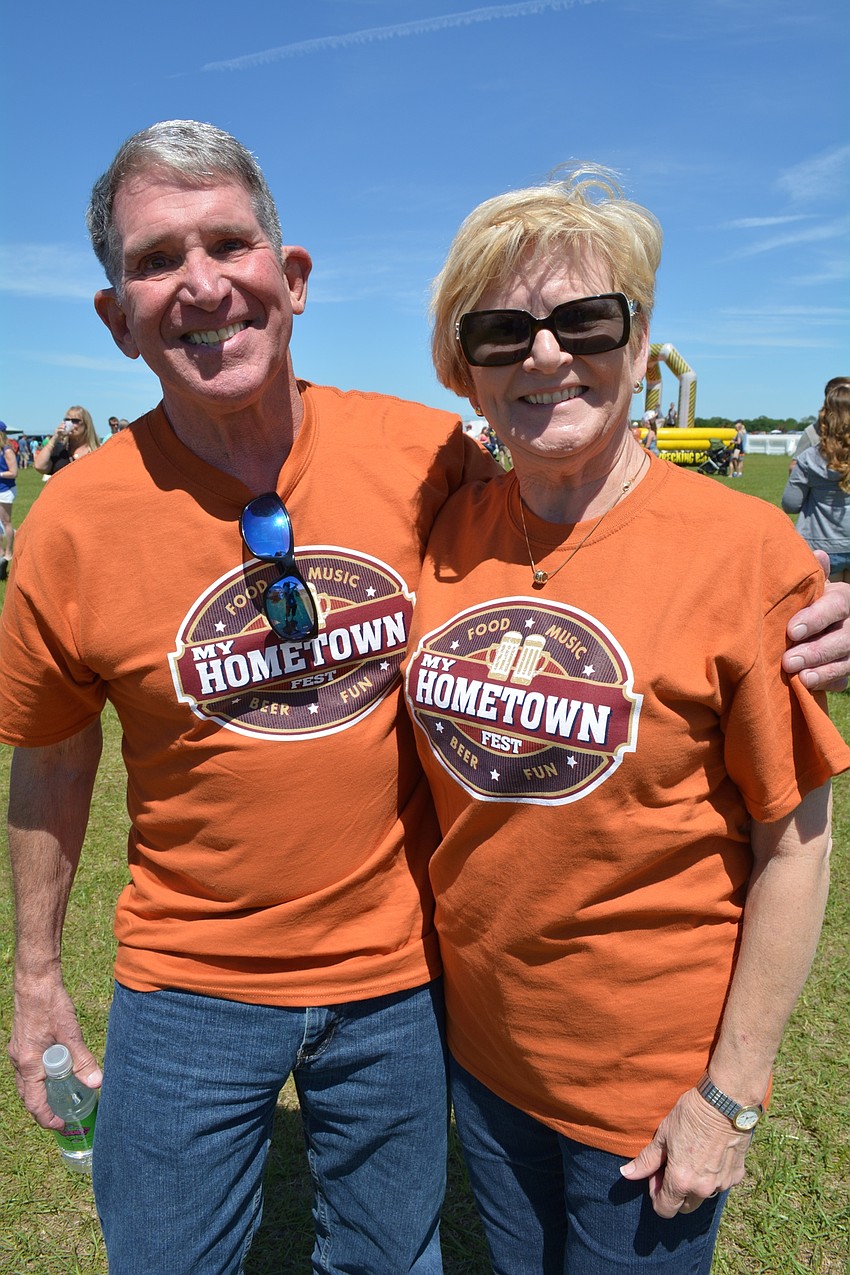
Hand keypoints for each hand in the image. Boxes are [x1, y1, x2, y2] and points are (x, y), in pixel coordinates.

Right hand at [8, 974, 101, 1130]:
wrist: (36, 982)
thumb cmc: (51, 1005)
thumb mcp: (70, 1033)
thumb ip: (82, 1060)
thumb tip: (96, 1083)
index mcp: (29, 1063)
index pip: (34, 1102)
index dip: (47, 1117)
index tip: (61, 1124)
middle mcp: (19, 1061)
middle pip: (28, 1095)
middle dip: (44, 1109)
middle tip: (63, 1116)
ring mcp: (19, 1052)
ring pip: (28, 1083)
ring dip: (42, 1094)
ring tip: (62, 1098)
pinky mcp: (23, 1044)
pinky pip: (29, 1069)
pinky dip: (40, 1078)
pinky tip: (56, 1073)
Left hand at [620, 1088, 751, 1217]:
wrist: (725, 1102)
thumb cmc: (690, 1116)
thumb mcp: (663, 1136)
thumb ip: (646, 1161)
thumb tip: (626, 1174)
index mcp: (681, 1181)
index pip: (664, 1209)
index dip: (656, 1194)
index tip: (657, 1174)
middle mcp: (703, 1189)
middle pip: (684, 1207)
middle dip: (676, 1193)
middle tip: (673, 1166)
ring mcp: (722, 1184)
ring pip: (703, 1196)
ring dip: (695, 1185)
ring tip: (692, 1157)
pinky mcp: (736, 1176)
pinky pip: (720, 1184)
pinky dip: (713, 1176)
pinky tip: (710, 1154)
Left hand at [783, 551, 849, 690]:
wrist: (817, 623)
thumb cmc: (807, 600)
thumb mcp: (810, 586)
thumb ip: (812, 575)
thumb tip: (817, 554)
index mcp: (844, 598)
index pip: (837, 606)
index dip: (816, 618)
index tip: (792, 630)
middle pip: (844, 639)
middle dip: (816, 651)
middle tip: (788, 661)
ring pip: (846, 661)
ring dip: (823, 672)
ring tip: (800, 679)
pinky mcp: (846, 669)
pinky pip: (843, 680)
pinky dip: (829, 684)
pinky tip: (811, 689)